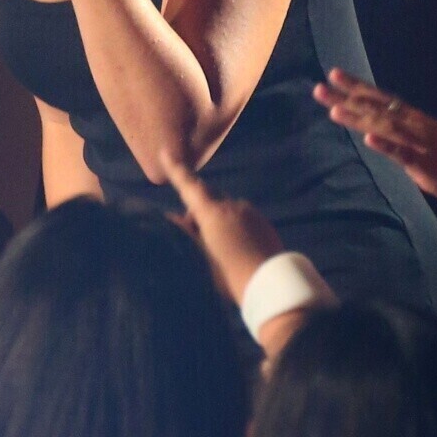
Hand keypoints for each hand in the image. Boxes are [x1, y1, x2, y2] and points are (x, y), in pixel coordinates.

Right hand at [161, 153, 285, 302]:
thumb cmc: (230, 275)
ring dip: (216, 217)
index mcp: (212, 213)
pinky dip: (232, 224)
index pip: (190, 187)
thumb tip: (173, 217)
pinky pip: (240, 216)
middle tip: (190, 231)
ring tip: (216, 246)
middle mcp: (232, 206)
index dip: (176, 170)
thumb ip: (189, 234)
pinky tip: (234, 247)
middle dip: (197, 207)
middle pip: (208, 196)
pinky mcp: (263, 221)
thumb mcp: (204, 257)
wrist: (270, 285)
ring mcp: (250, 212)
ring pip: (225, 207)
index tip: (166, 152)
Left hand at [314, 69, 436, 211]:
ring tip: (333, 109)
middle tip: (318, 87)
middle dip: (347, 98)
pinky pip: (405, 153)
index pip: (383, 99)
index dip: (358, 87)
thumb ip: (409, 140)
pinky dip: (386, 145)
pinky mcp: (429, 165)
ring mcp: (423, 145)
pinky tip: (367, 138)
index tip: (334, 74)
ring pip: (386, 127)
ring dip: (359, 117)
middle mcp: (418, 128)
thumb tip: (387, 136)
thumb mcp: (432, 147)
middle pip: (378, 109)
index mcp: (418, 122)